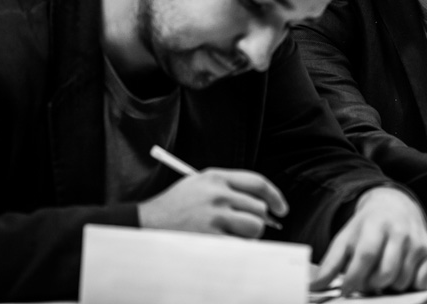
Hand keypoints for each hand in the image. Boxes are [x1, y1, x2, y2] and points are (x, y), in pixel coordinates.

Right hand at [138, 168, 287, 237]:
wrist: (145, 223)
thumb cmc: (175, 207)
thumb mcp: (199, 185)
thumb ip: (229, 189)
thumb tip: (262, 206)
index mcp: (216, 177)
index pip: (257, 183)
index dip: (274, 197)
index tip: (281, 208)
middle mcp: (217, 194)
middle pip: (259, 208)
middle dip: (259, 220)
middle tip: (249, 227)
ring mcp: (214, 216)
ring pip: (254, 227)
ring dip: (249, 235)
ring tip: (233, 236)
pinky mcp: (210, 237)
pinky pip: (240, 246)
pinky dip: (237, 248)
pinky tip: (223, 244)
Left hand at [310, 187, 426, 295]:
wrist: (395, 207)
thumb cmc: (367, 228)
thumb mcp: (346, 239)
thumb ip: (330, 263)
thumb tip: (314, 287)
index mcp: (375, 224)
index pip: (366, 256)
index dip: (355, 278)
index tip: (346, 290)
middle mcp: (400, 230)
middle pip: (385, 274)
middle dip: (371, 285)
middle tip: (366, 281)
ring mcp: (418, 240)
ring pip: (401, 282)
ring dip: (389, 286)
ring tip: (382, 272)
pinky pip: (419, 283)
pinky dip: (408, 284)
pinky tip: (400, 271)